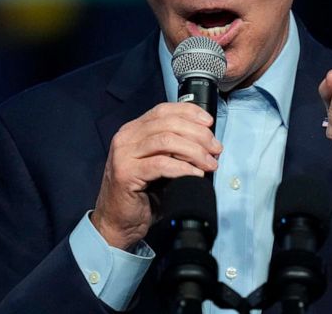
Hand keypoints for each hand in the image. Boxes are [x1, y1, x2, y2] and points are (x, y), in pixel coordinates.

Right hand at [92, 102, 221, 248]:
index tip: (209, 123)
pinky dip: (183, 168)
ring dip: (195, 151)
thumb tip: (206, 140)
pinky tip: (195, 174)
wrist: (117, 222)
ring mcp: (124, 155)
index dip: (190, 113)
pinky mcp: (126, 173)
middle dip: (198, 134)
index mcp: (133, 130)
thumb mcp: (157, 163)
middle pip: (169, 123)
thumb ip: (173, 147)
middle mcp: (126, 138)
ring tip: (209, 163)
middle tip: (215, 149)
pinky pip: (161, 164)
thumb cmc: (140, 194)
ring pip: (167, 141)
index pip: (164, 110)